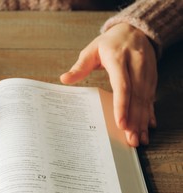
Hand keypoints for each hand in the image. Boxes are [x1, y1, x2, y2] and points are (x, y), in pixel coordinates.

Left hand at [60, 23, 156, 145]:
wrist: (133, 30)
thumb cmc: (109, 43)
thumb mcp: (91, 50)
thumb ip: (79, 67)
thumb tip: (64, 79)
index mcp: (118, 59)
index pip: (123, 86)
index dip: (122, 105)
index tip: (121, 123)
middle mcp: (136, 66)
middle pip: (136, 97)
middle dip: (134, 120)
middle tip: (130, 139)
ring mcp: (147, 72)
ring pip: (146, 99)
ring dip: (142, 120)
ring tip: (138, 139)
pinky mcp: (152, 78)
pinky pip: (151, 98)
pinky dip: (149, 113)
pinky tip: (148, 128)